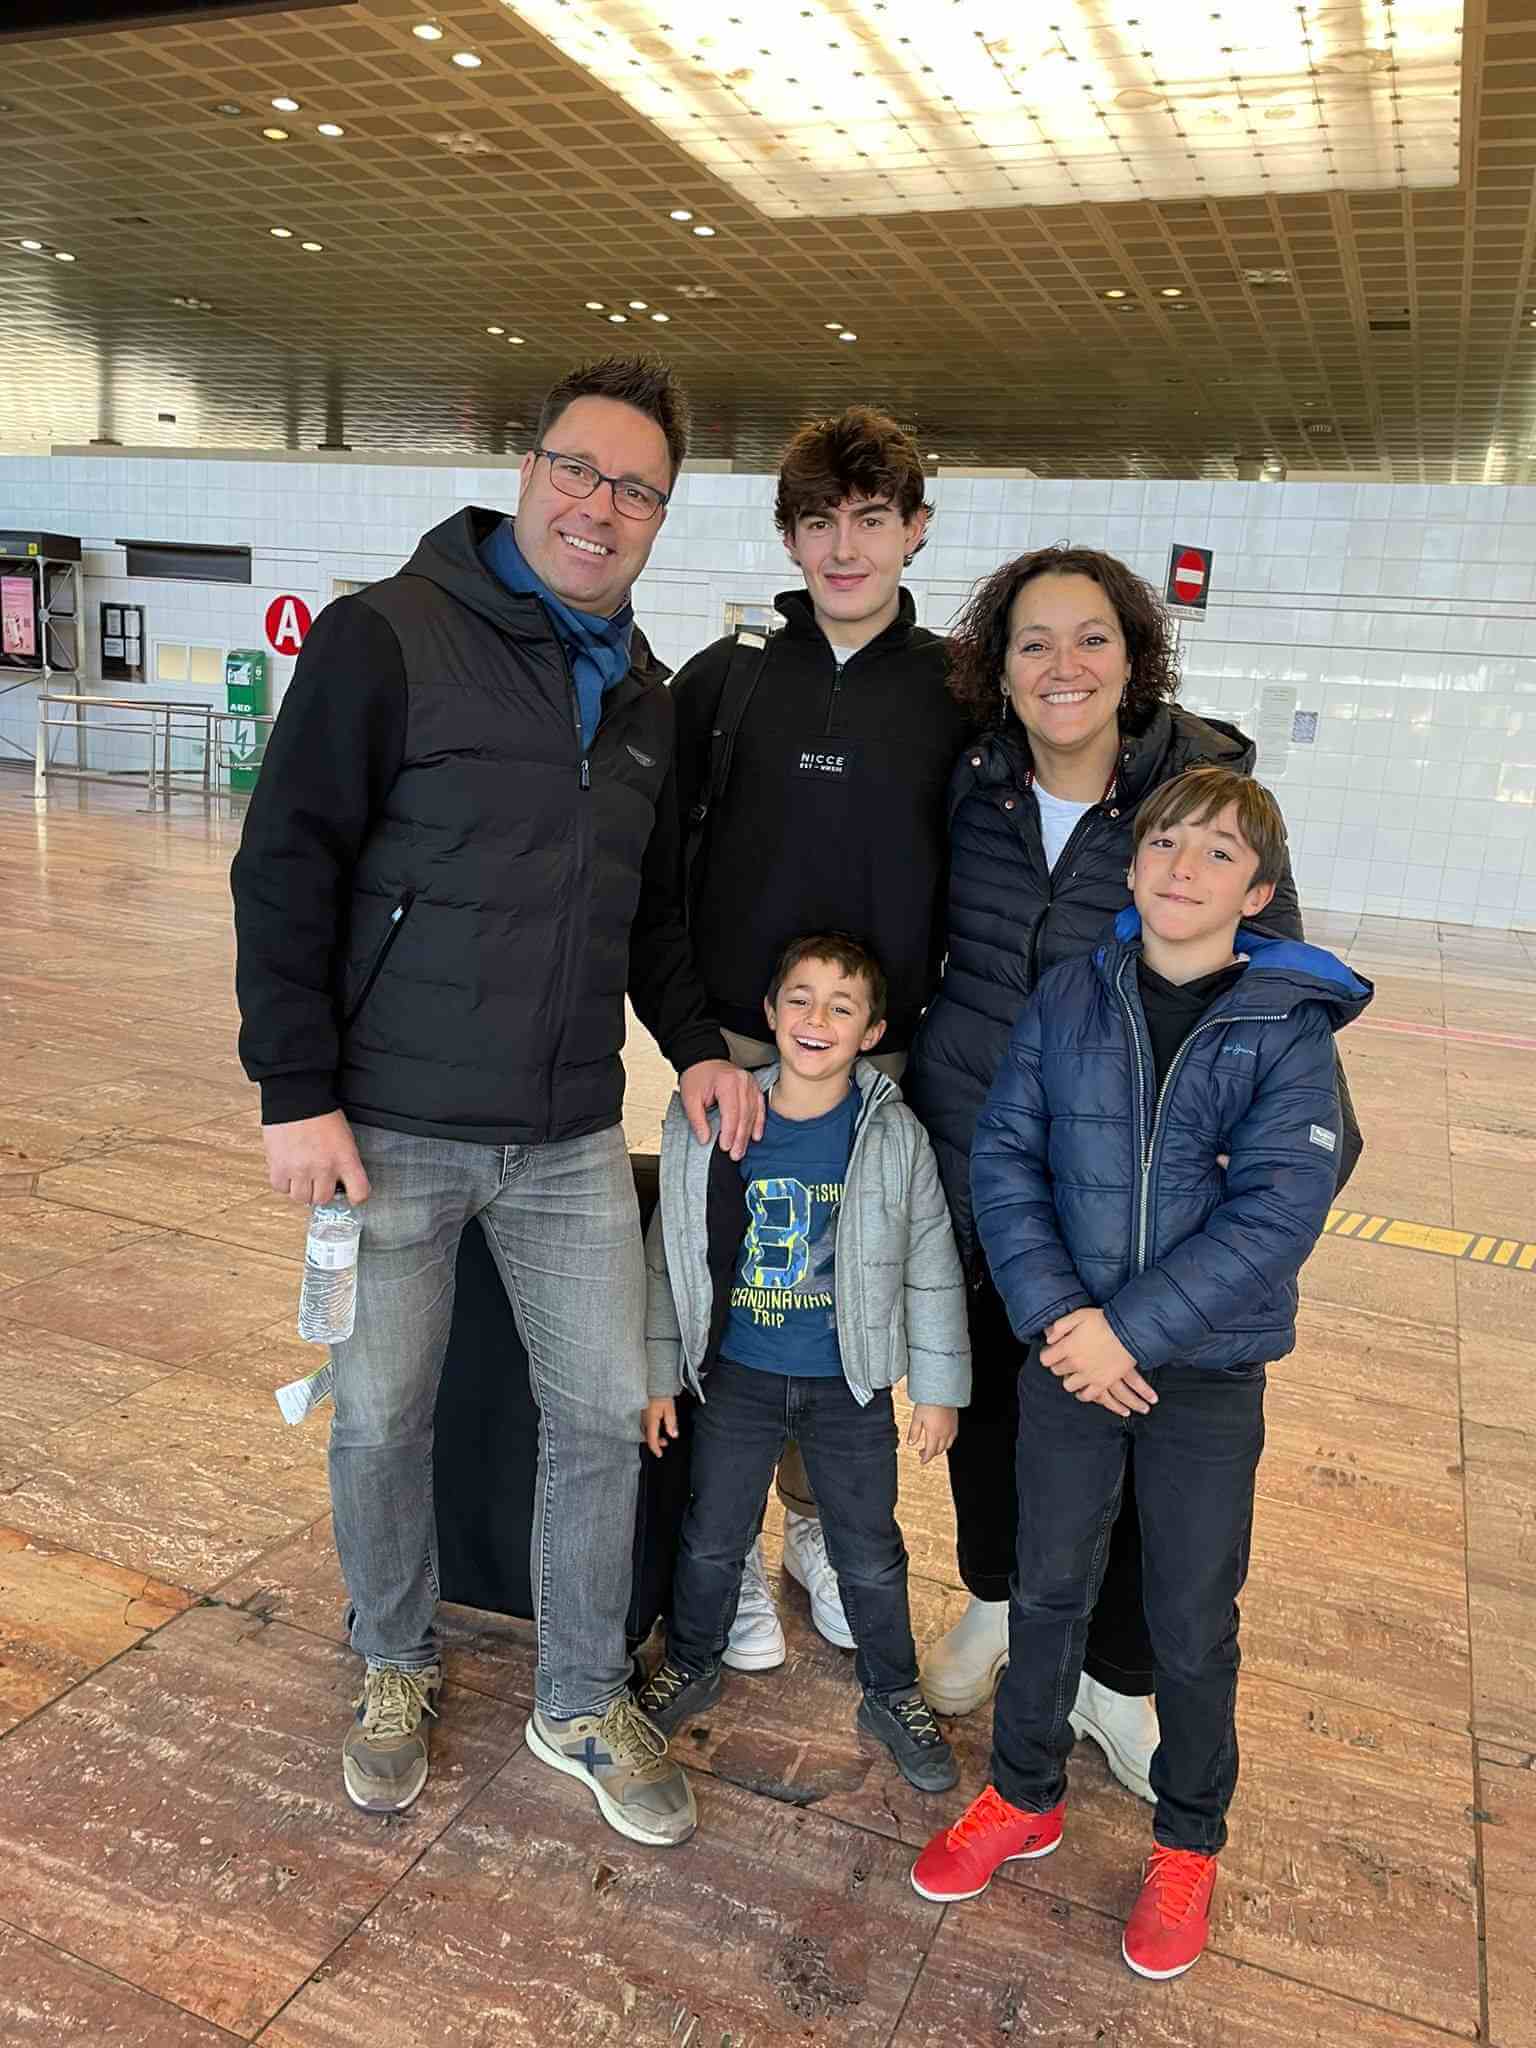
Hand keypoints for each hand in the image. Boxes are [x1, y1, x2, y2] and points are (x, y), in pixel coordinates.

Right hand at [263, 1109, 369, 1207]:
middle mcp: (324, 1168)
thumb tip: (340, 1181)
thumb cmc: (321, 1114)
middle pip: (323, 1199)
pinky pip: (281, 1188)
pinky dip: (284, 1182)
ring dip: (302, 1188)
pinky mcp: (279, 1167)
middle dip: (321, 1190)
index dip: (356, 1197)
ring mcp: (300, 1170)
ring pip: (301, 1197)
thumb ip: (344, 1161)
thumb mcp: (344, 1138)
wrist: (297, 1098)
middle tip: (318, 1178)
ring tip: (302, 1174)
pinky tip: (288, 1169)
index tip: (351, 1194)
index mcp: (345, 1159)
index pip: (359, 1193)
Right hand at [643, 1397, 677, 1456]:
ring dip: (652, 1436)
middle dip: (655, 1442)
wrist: (653, 1382)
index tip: (659, 1454)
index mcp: (650, 1420)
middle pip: (646, 1437)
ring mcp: (640, 1416)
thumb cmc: (661, 1393)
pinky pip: (642, 1425)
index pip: (651, 1439)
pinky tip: (655, 1427)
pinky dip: (649, 1430)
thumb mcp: (669, 1409)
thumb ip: (671, 1423)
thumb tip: (673, 1435)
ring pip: (644, 1431)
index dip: (655, 1448)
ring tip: (662, 1435)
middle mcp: (643, 1420)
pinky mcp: (640, 1412)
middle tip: (665, 1443)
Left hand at [679, 1059, 764, 1160]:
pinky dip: (758, 1123)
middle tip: (735, 1155)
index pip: (732, 1112)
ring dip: (748, 1134)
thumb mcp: (690, 1097)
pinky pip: (759, 1107)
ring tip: (742, 1150)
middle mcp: (743, 1082)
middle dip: (740, 1138)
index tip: (725, 1147)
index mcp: (727, 1082)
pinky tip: (756, 1136)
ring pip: (753, 1113)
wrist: (703, 1060)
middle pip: (744, 1115)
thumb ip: (697, 1119)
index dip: (729, 1132)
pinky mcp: (754, 1088)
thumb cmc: (697, 1076)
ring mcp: (751, 1084)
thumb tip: (705, 1139)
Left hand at [907, 1403, 957, 1464]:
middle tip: (922, 1452)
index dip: (925, 1458)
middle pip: (939, 1450)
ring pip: (947, 1445)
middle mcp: (945, 1433)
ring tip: (932, 1445)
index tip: (922, 1461)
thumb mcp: (916, 1417)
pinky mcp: (955, 1423)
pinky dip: (947, 1442)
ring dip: (939, 1448)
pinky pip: (953, 1438)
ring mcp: (951, 1429)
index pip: (930, 1452)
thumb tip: (910, 1443)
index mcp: (934, 1433)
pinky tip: (942, 1437)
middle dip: (930, 1454)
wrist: (941, 1391)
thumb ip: (914, 1432)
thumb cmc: (928, 1402)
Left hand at [1041, 1308, 1157, 1417]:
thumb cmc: (1104, 1321)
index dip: (1048, 1354)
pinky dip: (1084, 1393)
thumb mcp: (1079, 1315)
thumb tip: (1049, 1337)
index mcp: (1067, 1347)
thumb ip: (1060, 1326)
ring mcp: (1089, 1375)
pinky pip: (1087, 1396)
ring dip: (1070, 1379)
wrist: (1129, 1332)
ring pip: (1069, 1385)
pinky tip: (1084, 1387)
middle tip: (1066, 1358)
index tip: (1053, 1351)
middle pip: (1057, 1371)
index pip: (1046, 1359)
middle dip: (1059, 1364)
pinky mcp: (1103, 1383)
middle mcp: (1075, 1364)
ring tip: (1075, 1372)